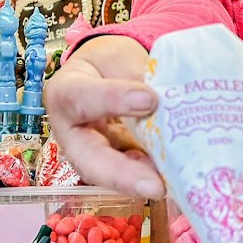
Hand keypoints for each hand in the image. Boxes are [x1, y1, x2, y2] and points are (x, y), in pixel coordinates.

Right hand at [46, 36, 163, 197]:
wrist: (106, 76)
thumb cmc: (108, 65)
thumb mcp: (119, 57)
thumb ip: (134, 75)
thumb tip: (160, 101)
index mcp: (66, 94)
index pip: (82, 98)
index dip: (113, 100)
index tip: (149, 99)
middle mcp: (73, 134)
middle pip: (89, 161)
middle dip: (122, 176)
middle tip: (154, 185)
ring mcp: (94, 157)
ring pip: (112, 178)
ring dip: (143, 185)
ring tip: (171, 186)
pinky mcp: (117, 168)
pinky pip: (133, 177)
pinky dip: (155, 179)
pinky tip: (176, 179)